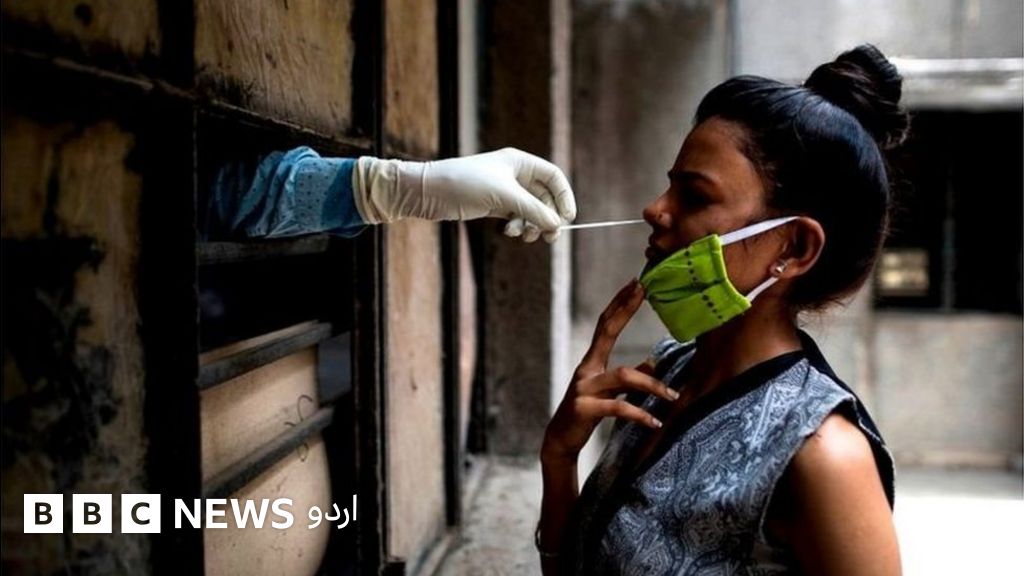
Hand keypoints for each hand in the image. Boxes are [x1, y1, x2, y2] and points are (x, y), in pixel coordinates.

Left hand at [352, 148, 576, 241]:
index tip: (568, 218)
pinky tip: (508, 231)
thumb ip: (533, 210)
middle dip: (548, 217)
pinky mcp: (492, 205)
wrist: (428, 191)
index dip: (563, 197)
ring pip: (531, 210)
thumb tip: (557, 224)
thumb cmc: (464, 184)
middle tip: (550, 237)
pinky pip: (516, 217)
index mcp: (519, 162)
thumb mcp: (504, 197)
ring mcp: (504, 190)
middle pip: (544, 197)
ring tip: (524, 235)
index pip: (553, 177)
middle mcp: (514, 174)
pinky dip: (517, 226)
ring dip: (532, 224)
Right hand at [542, 280, 678, 461]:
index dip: (619, 304)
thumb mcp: (610, 393)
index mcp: (592, 363)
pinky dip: (640, 414)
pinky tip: (655, 423)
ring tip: (673, 396)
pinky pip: (619, 408)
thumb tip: (653, 363)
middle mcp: (586, 369)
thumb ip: (629, 378)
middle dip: (624, 310)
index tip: (634, 284)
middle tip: (643, 291)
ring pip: (623, 377)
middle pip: (606, 332)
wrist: (560, 440)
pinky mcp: (585, 410)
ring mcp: (584, 388)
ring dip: (652, 385)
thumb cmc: (587, 413)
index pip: (605, 325)